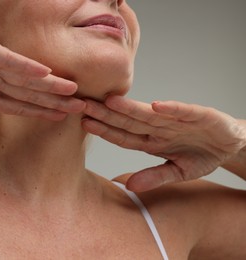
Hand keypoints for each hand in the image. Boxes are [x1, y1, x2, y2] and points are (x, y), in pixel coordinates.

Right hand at [0, 1, 84, 156]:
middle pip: (26, 91)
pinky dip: (25, 67)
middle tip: (80, 109)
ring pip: (23, 76)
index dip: (38, 111)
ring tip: (74, 94)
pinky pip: (5, 58)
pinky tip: (46, 74)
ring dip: (49, 85)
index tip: (59, 118)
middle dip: (53, 101)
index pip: (14, 103)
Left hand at [82, 95, 245, 191]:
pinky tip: (156, 106)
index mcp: (152, 141)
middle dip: (106, 114)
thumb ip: (154, 177)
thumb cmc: (201, 155)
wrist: (231, 145)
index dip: (104, 130)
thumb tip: (129, 186)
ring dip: (131, 108)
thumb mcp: (178, 172)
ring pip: (150, 114)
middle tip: (83, 105)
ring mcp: (178, 121)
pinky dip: (172, 109)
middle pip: (129, 121)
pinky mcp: (200, 115)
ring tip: (110, 101)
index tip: (85, 124)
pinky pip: (184, 112)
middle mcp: (159, 128)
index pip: (123, 136)